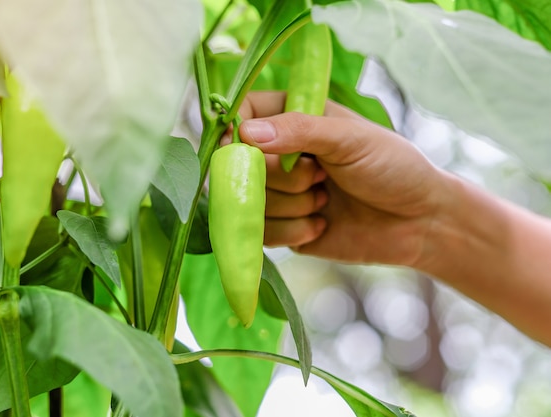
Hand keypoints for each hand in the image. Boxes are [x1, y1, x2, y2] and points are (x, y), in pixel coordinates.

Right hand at [238, 91, 450, 267]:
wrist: (419, 223)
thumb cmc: (392, 167)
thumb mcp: (351, 139)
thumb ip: (299, 130)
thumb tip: (244, 133)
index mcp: (294, 120)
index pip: (242, 114)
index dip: (236, 131)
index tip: (245, 146)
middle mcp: (279, 155)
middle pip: (239, 164)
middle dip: (283, 177)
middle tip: (322, 175)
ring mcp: (279, 193)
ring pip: (249, 201)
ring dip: (292, 205)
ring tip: (326, 199)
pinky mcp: (283, 228)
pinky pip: (262, 232)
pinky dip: (293, 230)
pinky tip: (322, 224)